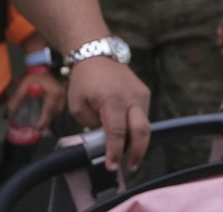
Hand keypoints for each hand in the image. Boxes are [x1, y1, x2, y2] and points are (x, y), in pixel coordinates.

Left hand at [9, 66, 65, 124]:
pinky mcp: (63, 95)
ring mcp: (64, 95)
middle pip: (54, 113)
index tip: (37, 129)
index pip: (48, 110)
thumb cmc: (34, 76)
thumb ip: (17, 98)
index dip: (43, 120)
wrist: (43, 66)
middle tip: (40, 132)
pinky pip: (58, 108)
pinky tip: (47, 119)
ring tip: (42, 129)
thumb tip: (9, 113)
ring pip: (57, 111)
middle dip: (47, 123)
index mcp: (53, 93)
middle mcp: (61, 95)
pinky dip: (52, 114)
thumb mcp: (24, 85)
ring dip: (50, 119)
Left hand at [66, 57, 149, 172]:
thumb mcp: (77, 106)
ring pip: (144, 124)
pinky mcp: (145, 93)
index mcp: (112, 100)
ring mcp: (141, 94)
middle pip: (141, 130)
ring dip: (137, 141)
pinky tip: (128, 134)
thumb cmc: (83, 81)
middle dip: (138, 152)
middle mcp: (132, 97)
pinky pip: (142, 115)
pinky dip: (136, 128)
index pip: (117, 132)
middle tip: (130, 167)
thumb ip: (92, 124)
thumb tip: (104, 137)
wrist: (97, 55)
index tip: (112, 166)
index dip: (115, 152)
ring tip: (128, 154)